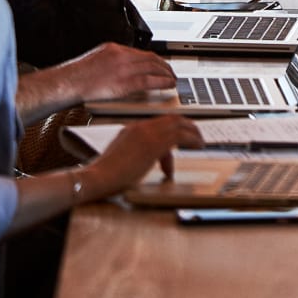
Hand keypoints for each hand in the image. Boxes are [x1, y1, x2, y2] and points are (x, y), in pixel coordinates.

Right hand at [60, 42, 176, 102]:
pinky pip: (149, 81)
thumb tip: (122, 68)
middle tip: (171, 72)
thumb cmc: (76, 76)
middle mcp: (121, 55)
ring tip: (172, 79)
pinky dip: (162, 82)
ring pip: (153, 67)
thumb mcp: (95, 59)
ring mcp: (123, 69)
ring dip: (166, 73)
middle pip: (151, 58)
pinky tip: (168, 85)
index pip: (141, 52)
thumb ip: (111, 61)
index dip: (154, 59)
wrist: (67, 83)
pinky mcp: (124, 83)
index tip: (160, 64)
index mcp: (114, 48)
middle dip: (164, 65)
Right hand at [83, 115, 203, 198]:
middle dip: (185, 126)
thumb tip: (149, 162)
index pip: (158, 125)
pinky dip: (192, 138)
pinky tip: (198, 145)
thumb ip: (136, 157)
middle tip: (195, 136)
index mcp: (131, 130)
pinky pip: (180, 135)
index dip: (171, 134)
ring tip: (200, 141)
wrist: (96, 177)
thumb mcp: (121, 160)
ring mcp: (147, 133)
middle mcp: (140, 127)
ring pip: (177, 124)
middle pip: (170, 119)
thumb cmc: (104, 175)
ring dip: (192, 131)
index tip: (175, 148)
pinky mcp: (154, 144)